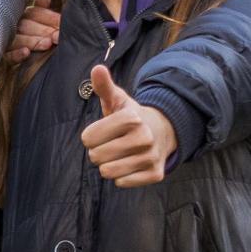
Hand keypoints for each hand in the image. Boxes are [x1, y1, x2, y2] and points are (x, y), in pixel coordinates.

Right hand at [5, 0, 61, 62]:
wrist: (26, 71)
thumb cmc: (40, 40)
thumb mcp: (44, 26)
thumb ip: (44, 12)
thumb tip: (43, 0)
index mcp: (24, 17)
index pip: (35, 12)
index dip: (49, 16)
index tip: (61, 22)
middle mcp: (14, 27)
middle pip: (26, 24)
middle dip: (44, 30)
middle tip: (57, 36)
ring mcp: (7, 42)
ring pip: (18, 39)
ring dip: (32, 41)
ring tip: (47, 44)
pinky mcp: (4, 58)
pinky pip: (8, 56)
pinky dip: (17, 54)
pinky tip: (26, 52)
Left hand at [79, 66, 175, 187]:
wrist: (162, 130)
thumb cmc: (130, 117)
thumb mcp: (116, 99)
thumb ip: (103, 86)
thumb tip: (97, 68)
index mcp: (131, 118)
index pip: (88, 138)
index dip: (90, 136)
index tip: (101, 131)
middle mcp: (144, 137)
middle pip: (95, 157)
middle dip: (98, 151)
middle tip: (111, 144)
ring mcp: (151, 157)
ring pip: (107, 172)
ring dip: (108, 165)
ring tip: (119, 154)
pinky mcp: (155, 174)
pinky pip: (122, 183)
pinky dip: (121, 176)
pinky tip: (130, 164)